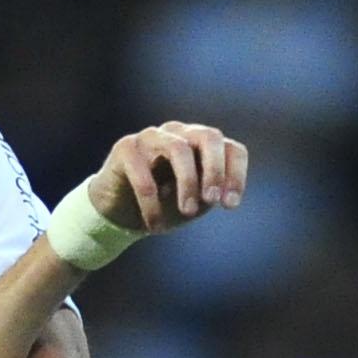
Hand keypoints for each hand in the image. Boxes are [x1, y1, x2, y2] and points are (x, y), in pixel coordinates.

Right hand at [81, 121, 247, 234]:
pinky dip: (152, 202)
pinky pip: (144, 173)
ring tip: (187, 213)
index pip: (231, 149)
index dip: (236, 175)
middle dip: (215, 170)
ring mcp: (152, 137)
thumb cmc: (165, 204)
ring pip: (178, 150)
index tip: (229, 206)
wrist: (122, 213)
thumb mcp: (195, 203)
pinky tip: (154, 225)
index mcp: (203, 146)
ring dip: (187, 184)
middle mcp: (180, 133)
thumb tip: (222, 193)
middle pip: (209, 137)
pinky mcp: (125, 147)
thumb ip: (211, 195)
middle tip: (212, 201)